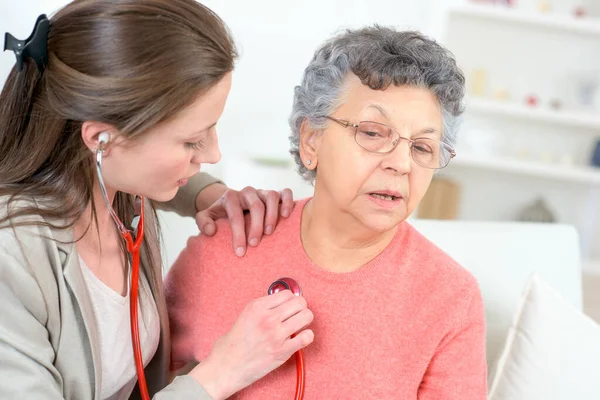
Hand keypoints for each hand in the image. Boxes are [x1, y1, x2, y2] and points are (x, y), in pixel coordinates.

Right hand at [189, 290, 313, 399]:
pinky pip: (306, 337)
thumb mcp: (246, 314)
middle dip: (301, 307)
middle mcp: (268, 318)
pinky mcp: (282, 351)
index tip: (291, 305)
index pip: (287, 294)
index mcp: (257, 306)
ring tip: (299, 325)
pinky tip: (301, 337)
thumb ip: (265, 307)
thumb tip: (284, 301)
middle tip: (297, 314)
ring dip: (305, 320)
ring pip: (306, 316)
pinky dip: (307, 336)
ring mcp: (276, 335)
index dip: (291, 299)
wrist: (227, 365)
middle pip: (299, 302)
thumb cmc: (234, 342)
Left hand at [195, 186, 293, 256]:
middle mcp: (247, 192)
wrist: (232, 203)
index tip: (240, 252)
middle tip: (254, 245)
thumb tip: (211, 231)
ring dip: (272, 215)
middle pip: (255, 206)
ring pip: (271, 196)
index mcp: (230, 197)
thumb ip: (203, 222)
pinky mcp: (275, 193)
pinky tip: (286, 216)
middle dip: (255, 226)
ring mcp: (262, 192)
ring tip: (269, 233)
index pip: (235, 214)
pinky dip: (287, 202)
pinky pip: (285, 192)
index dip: (238, 234)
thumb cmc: (221, 215)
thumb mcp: (206, 216)